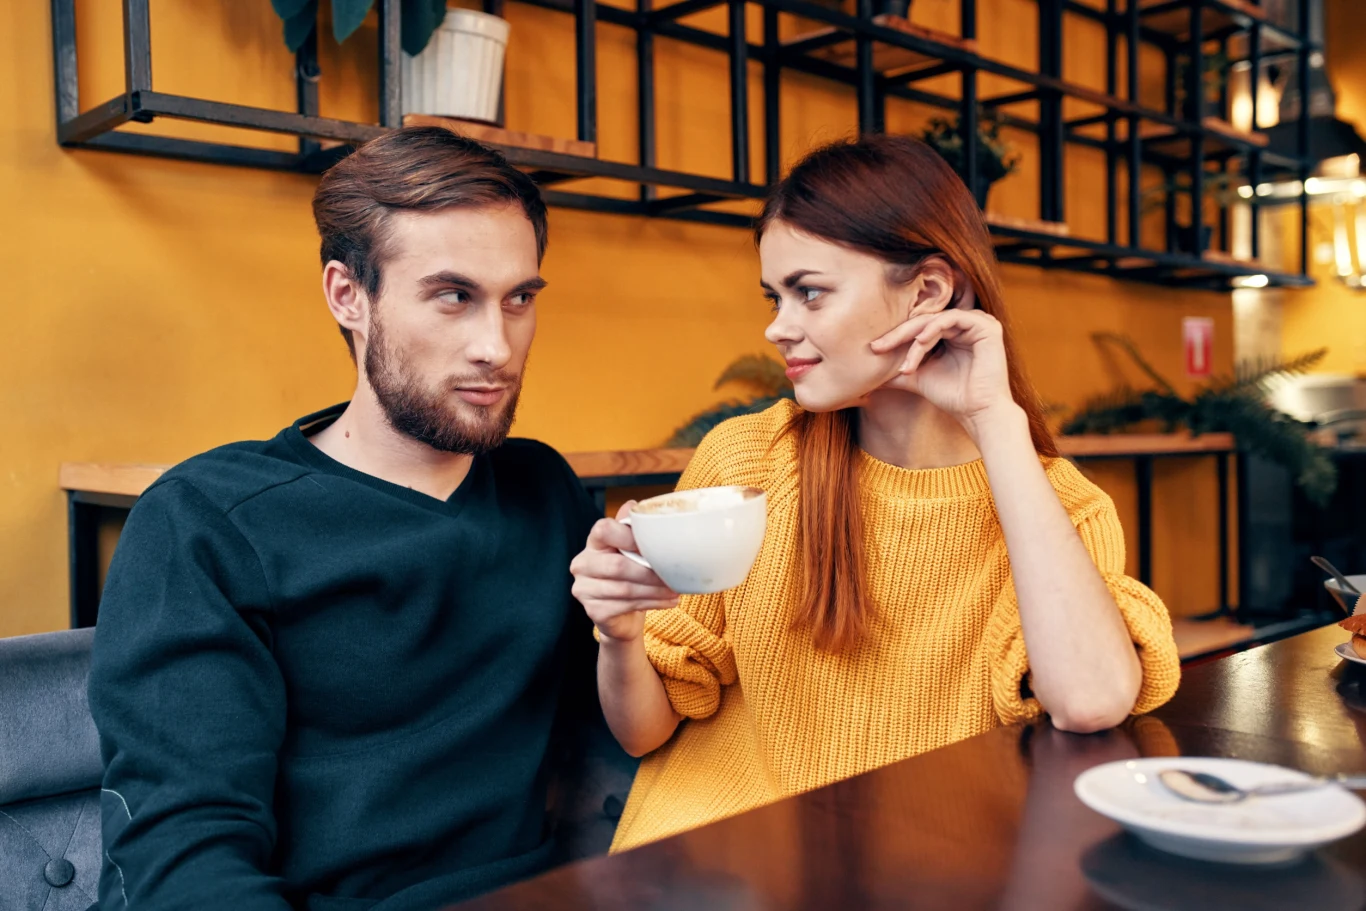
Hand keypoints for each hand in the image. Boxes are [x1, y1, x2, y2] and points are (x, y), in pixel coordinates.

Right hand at [570, 502, 678, 642]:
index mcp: (593, 543)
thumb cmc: (629, 576)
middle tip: (673, 575)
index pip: (604, 530)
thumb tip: (637, 505)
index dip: (629, 536)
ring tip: (675, 590)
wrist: (621, 615)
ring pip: (624, 588)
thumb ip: (632, 529)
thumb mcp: (631, 551)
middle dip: (649, 572)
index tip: (655, 544)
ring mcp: (584, 589)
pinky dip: (651, 603)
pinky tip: (666, 601)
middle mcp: (582, 564)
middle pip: (617, 565)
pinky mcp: (593, 611)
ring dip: (654, 590)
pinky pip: (625, 606)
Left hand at [869, 298, 1016, 432]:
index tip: (873, 349)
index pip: (919, 327)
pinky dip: (934, 328)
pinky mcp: (987, 326)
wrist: (977, 413)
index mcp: (953, 333)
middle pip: (925, 320)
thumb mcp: (917, 378)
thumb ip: (896, 370)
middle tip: (878, 347)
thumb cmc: (952, 397)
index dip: (895, 337)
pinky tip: (920, 342)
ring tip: (905, 360)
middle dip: (898, 334)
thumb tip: (865, 375)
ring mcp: (978, 323)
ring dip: (915, 338)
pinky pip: (953, 318)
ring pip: (936, 319)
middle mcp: (966, 325)